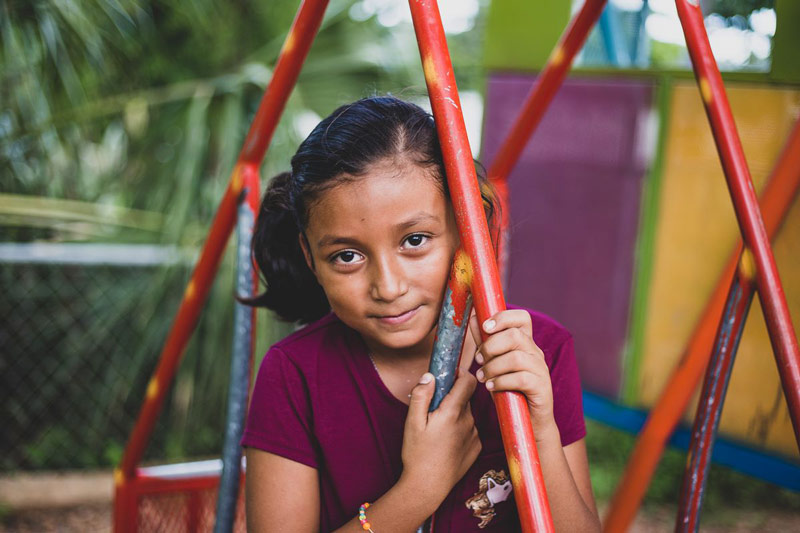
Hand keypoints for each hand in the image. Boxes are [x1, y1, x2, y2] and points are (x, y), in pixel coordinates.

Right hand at [399, 368, 480, 502]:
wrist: (427, 487)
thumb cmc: (417, 454)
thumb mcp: (412, 422)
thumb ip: (421, 395)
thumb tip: (430, 375)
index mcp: (452, 412)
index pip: (468, 381)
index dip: (460, 374)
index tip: (449, 375)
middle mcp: (468, 422)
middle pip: (465, 397)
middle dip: (451, 397)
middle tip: (433, 408)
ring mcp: (475, 435)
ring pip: (467, 413)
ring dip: (455, 413)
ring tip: (438, 429)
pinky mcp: (477, 447)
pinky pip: (470, 429)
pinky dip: (460, 429)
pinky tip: (446, 441)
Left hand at [470, 309, 557, 441]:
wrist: (528, 422)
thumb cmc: (509, 390)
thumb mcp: (493, 363)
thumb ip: (485, 342)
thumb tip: (473, 317)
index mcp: (525, 343)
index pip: (521, 318)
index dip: (503, 317)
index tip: (485, 327)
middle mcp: (535, 353)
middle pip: (514, 336)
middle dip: (490, 347)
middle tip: (479, 360)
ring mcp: (541, 369)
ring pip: (516, 358)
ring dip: (493, 367)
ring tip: (483, 378)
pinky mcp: (542, 387)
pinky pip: (521, 379)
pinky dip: (502, 382)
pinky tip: (492, 388)